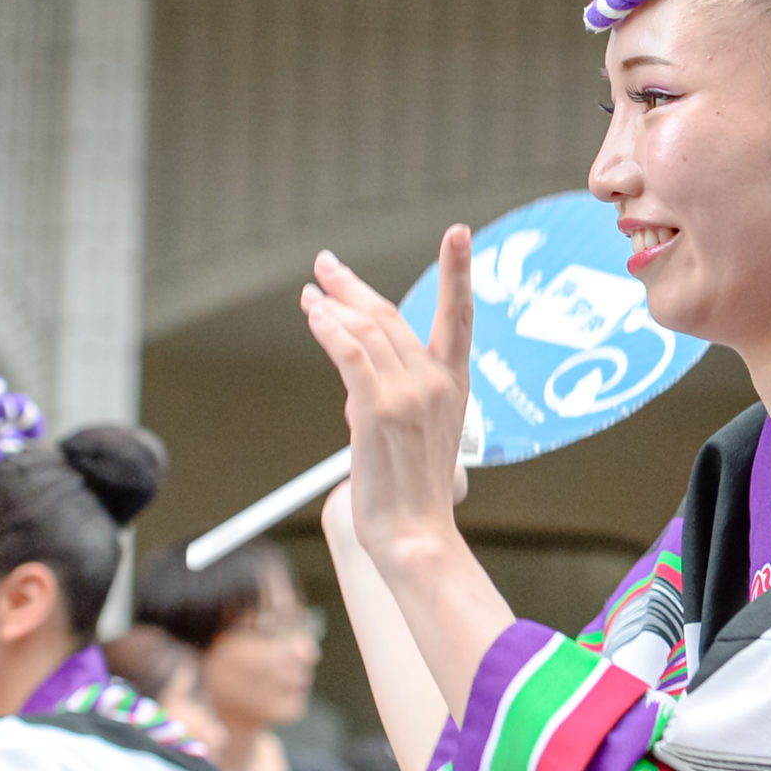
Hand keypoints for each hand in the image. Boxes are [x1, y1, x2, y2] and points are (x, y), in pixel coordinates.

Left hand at [301, 225, 472, 573]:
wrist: (416, 537)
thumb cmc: (415, 497)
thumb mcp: (421, 438)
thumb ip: (400, 400)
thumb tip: (361, 383)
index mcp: (455, 388)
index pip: (459, 317)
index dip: (458, 272)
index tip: (457, 234)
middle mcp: (435, 384)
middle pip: (390, 316)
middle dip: (354, 287)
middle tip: (327, 266)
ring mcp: (408, 396)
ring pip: (367, 330)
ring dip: (333, 305)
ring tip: (311, 293)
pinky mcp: (377, 411)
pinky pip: (350, 354)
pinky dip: (329, 329)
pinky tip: (314, 314)